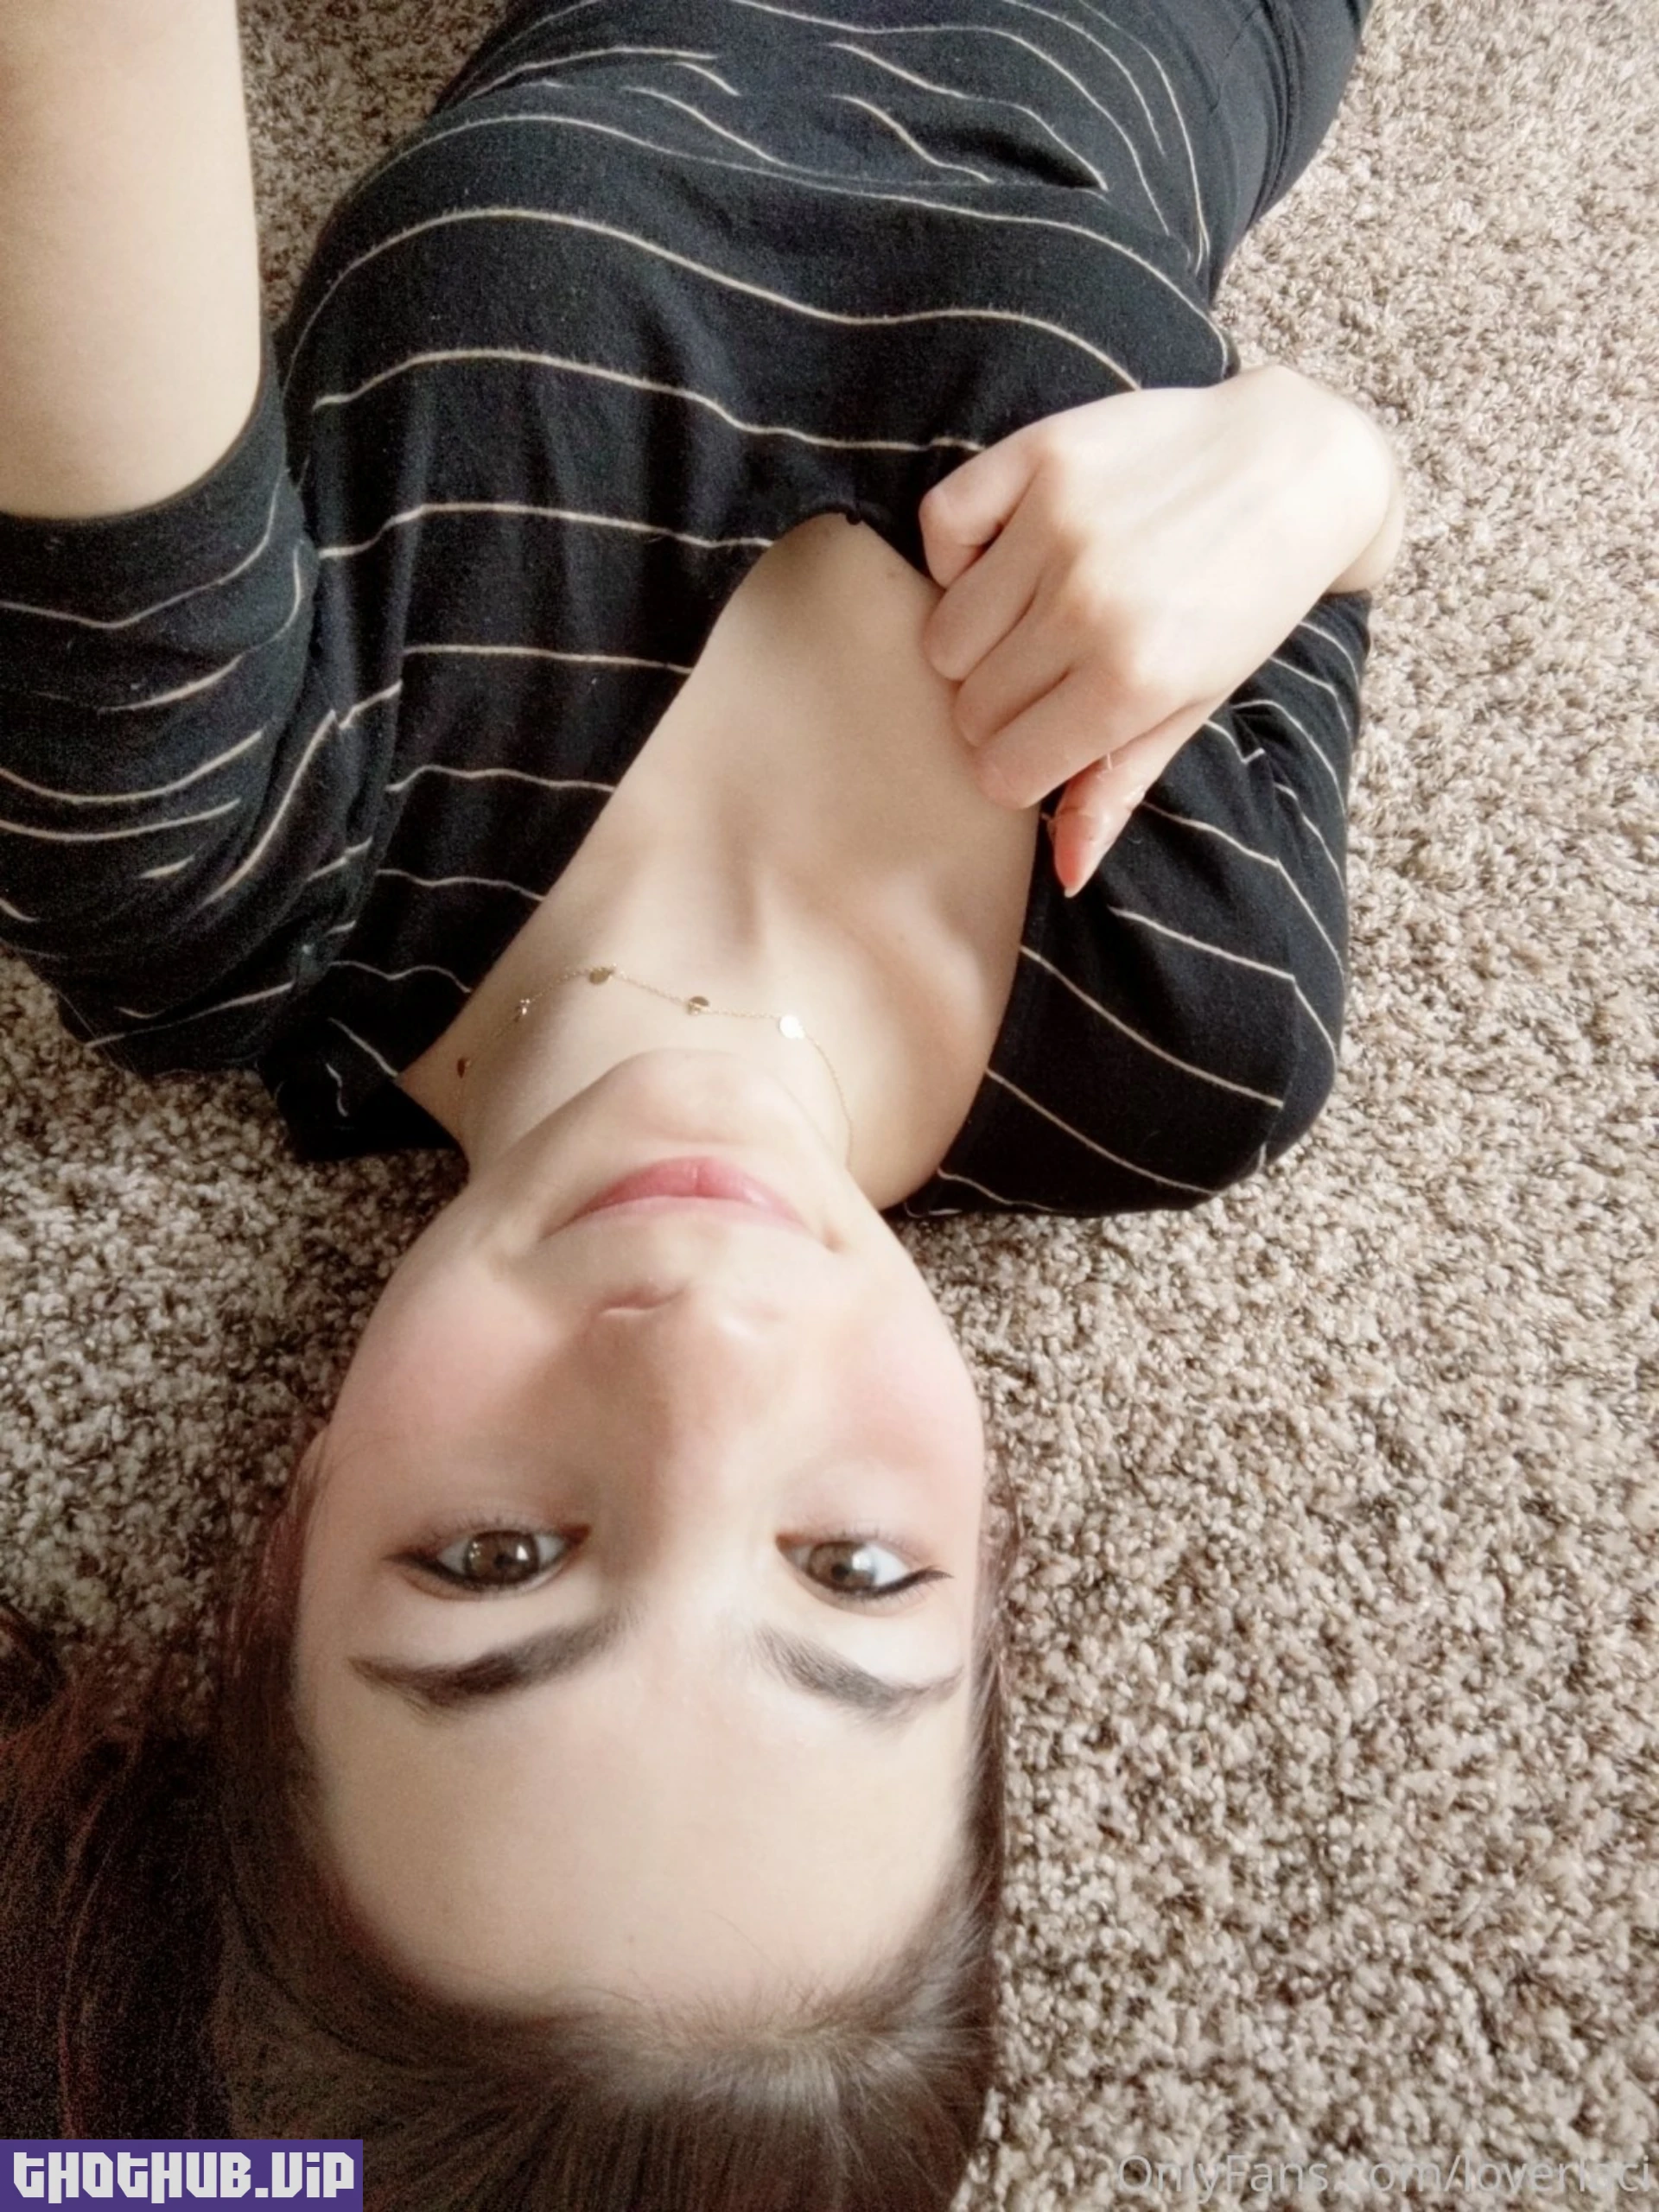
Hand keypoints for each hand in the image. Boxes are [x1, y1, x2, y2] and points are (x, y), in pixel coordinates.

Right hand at [918, 367, 1399, 893]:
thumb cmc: (1247, 598)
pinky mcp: (1040, 455)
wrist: (1295, 466)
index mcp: (1134, 682)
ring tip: (1029, 615)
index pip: (1003, 770)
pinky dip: (956, 551)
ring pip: (945, 632)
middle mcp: (1088, 605)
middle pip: (971, 706)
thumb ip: (1120, 782)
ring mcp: (1059, 526)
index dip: (1018, 765)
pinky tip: (1003, 556)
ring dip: (976, 638)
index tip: (1046, 736)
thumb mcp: (1195, 701)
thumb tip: (1065, 873)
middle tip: (1050, 672)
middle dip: (1000, 706)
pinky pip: (940, 525)